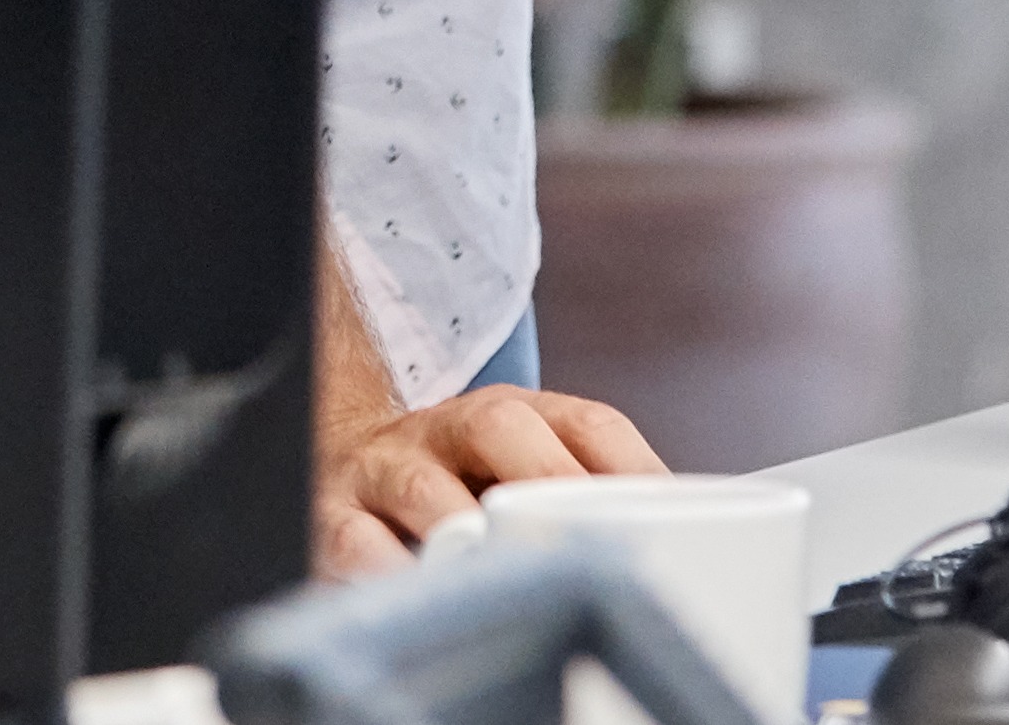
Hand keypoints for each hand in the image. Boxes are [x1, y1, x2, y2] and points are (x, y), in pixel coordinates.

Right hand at [313, 386, 671, 576]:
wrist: (342, 476)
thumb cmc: (455, 491)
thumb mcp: (517, 477)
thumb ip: (583, 498)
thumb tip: (677, 535)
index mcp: (508, 415)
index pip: (586, 422)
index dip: (631, 466)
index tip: (670, 513)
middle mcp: (444, 428)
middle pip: (501, 426)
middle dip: (548, 478)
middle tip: (582, 535)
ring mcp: (384, 469)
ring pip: (423, 486)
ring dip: (465, 528)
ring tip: (495, 564)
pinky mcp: (331, 516)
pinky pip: (353, 541)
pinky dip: (384, 570)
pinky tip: (418, 594)